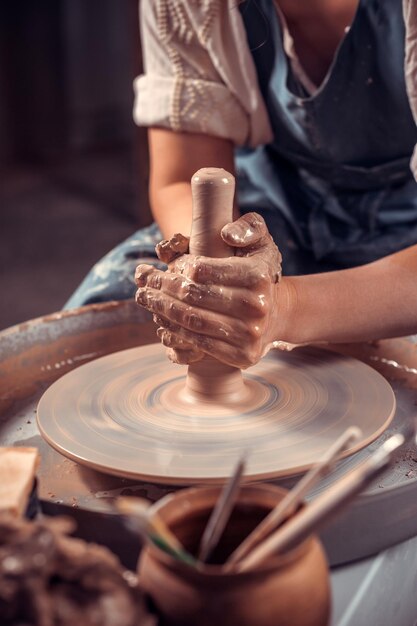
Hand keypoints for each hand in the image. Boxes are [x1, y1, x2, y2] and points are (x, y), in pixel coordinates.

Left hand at [135, 213, 282, 368]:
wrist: (277, 315)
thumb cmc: (257, 274)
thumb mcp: (260, 242)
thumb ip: (248, 227)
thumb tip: (227, 235)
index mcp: (257, 276)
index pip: (201, 270)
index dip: (179, 266)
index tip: (169, 264)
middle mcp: (256, 306)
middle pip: (192, 296)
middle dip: (161, 286)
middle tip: (142, 279)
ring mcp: (249, 334)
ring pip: (191, 320)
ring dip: (160, 308)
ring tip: (144, 297)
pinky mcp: (241, 355)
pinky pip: (198, 342)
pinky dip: (174, 331)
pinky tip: (161, 320)